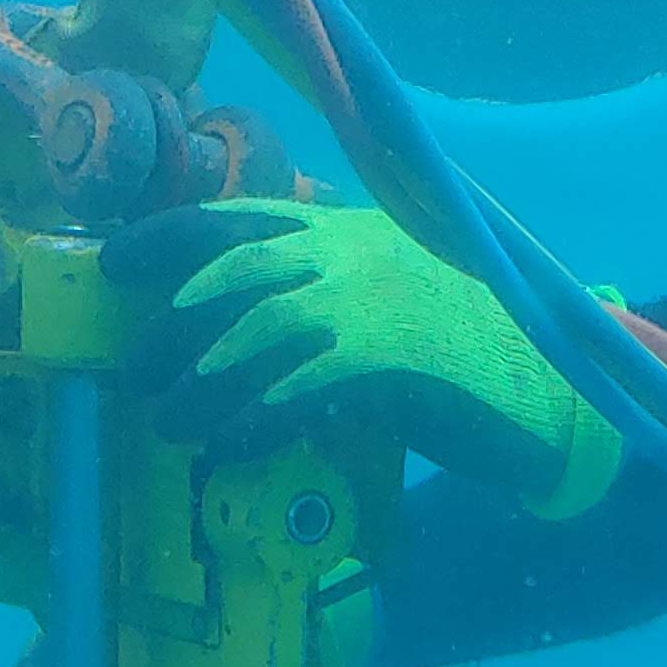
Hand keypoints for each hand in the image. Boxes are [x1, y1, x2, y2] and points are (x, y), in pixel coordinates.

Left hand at [106, 198, 623, 519]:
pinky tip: (230, 448)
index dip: (166, 238)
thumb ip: (318, 301)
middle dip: (172, 323)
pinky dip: (256, 418)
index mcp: (347, 232)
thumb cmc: (464, 353)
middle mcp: (356, 253)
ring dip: (203, 380)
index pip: (239, 219)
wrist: (555, 384)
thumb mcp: (385, 301)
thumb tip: (223, 335)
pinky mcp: (399, 360)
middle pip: (237, 268)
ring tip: (170, 423)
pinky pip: (303, 385)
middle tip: (135, 375)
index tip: (111, 265)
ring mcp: (379, 301)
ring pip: (260, 327)